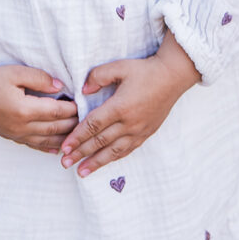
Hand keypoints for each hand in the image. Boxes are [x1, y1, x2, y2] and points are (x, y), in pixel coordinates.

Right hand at [0, 40, 79, 152]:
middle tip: (88, 120)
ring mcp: (15, 133)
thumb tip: (61, 86)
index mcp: (24, 109)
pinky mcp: (9, 136)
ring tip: (79, 136)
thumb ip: (40, 78)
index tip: (84, 105)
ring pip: (47, 141)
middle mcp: (21, 125)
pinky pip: (33, 145)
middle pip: (55, 128)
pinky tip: (58, 149)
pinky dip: (48, 148)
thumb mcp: (15, 72)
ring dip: (64, 139)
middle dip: (73, 124)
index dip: (73, 109)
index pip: (57, 111)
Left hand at [60, 32, 200, 176]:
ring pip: (114, 151)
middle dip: (81, 153)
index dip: (77, 137)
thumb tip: (83, 91)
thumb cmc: (144, 70)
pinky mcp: (146, 133)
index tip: (65, 147)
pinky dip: (113, 158)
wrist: (173, 77)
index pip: (93, 125)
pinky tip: (103, 163)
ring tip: (81, 172)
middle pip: (100, 142)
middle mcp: (129, 123)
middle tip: (65, 163)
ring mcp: (139, 131)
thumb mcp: (118, 67)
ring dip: (96, 162)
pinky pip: (127, 150)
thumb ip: (97, 77)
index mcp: (120, 107)